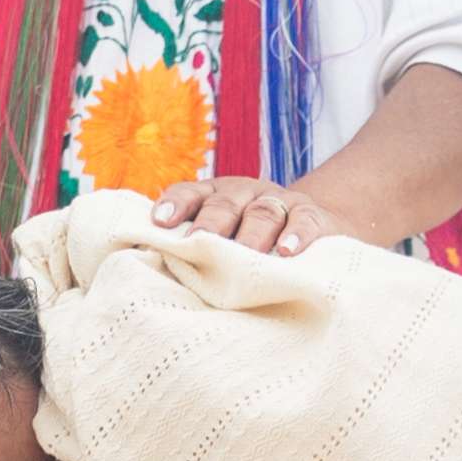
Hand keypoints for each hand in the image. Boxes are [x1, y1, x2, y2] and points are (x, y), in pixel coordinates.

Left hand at [145, 172, 325, 256]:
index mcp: (216, 197)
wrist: (311, 230)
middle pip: (224, 204)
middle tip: (199, 243)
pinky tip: (287, 251)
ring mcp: (278, 202)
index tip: (160, 220)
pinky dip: (296, 235)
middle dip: (210, 224)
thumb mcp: (223, 239)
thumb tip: (150, 266)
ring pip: (262, 212)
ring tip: (243, 254)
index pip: (191, 193)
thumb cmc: (250, 244)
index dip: (176, 204)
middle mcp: (244, 194)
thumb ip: (193, 249)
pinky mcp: (311, 215)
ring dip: (251, 234)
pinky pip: (303, 221)